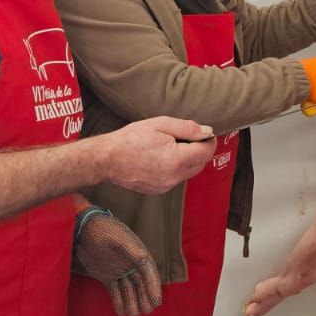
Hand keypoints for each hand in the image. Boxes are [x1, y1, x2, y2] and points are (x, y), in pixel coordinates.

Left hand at [74, 211, 162, 315]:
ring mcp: (120, 271)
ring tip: (132, 315)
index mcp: (138, 254)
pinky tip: (121, 313)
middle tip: (146, 311)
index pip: (149, 274)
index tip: (156, 302)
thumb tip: (143, 257)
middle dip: (144, 298)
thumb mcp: (118, 237)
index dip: (153, 288)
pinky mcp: (108, 276)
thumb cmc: (104, 229)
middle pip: (141, 285)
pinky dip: (119, 302)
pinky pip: (116, 291)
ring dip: (132, 302)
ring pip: (129, 290)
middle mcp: (131, 264)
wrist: (85, 229)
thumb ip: (131, 248)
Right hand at [100, 115, 215, 193]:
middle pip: (200, 163)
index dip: (209, 140)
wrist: (107, 159)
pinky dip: (176, 168)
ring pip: (189, 172)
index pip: (206, 152)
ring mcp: (166, 186)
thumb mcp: (161, 124)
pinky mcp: (159, 190)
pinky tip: (161, 157)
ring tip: (171, 146)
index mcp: (177, 159)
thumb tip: (206, 131)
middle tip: (186, 136)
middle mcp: (174, 176)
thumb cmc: (131, 139)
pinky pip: (176, 178)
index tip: (204, 132)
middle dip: (199, 150)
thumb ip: (187, 128)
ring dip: (188, 159)